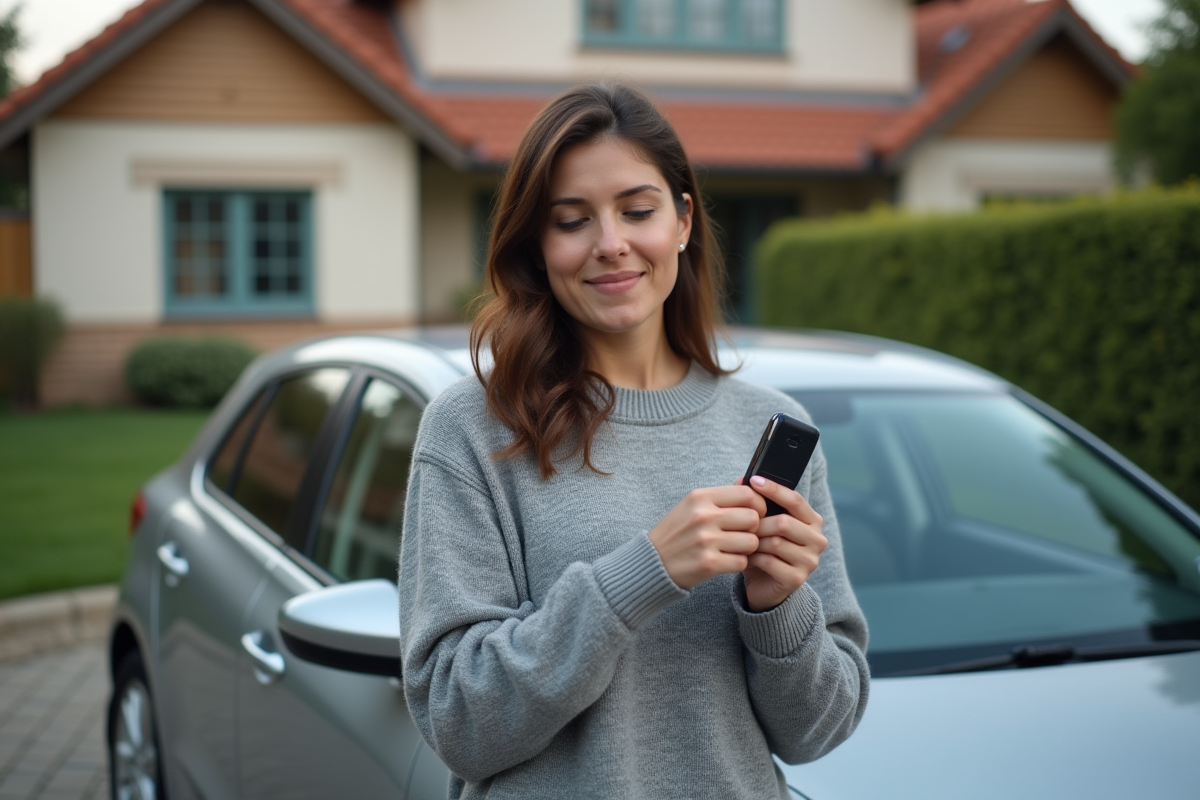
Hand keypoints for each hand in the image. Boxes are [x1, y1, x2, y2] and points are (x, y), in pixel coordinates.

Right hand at [648, 486, 766, 589]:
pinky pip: (742, 562)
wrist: (652, 561)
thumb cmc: (676, 532)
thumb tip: (747, 480)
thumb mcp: (692, 505)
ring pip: (751, 542)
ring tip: (735, 548)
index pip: (747, 494)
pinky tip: (726, 560)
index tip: (755, 513)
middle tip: (743, 534)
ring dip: (747, 548)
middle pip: (753, 518)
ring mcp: (706, 540)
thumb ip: (721, 495)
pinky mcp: (708, 563)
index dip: (758, 505)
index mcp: (700, 497)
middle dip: (754, 528)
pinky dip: (738, 563)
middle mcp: (703, 516)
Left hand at [741, 475, 826, 611]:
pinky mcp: (797, 579)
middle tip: (742, 526)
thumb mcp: (760, 523)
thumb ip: (754, 501)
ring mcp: (810, 561)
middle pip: (784, 522)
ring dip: (754, 542)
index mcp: (812, 521)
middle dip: (758, 523)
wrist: (764, 585)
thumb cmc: (763, 549)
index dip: (774, 489)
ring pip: (775, 542)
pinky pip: (770, 562)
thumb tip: (741, 478)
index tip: (753, 481)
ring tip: (744, 543)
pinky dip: (753, 558)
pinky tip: (746, 558)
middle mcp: (817, 539)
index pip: (795, 499)